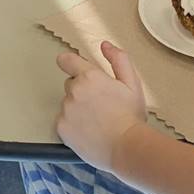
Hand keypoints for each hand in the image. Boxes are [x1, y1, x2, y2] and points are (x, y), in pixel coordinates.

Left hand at [55, 41, 148, 172]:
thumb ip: (118, 59)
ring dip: (77, 109)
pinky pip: (63, 121)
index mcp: (89, 76)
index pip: (66, 60)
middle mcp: (73, 91)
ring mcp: (65, 110)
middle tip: (100, 105)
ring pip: (67, 104)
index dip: (70, 63)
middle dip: (81, 91)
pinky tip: (89, 131)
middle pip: (70, 85)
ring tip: (97, 121)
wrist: (126, 147)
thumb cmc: (131, 116)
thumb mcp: (132, 83)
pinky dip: (72, 125)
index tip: (73, 68)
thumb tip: (104, 45)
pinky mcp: (61, 128)